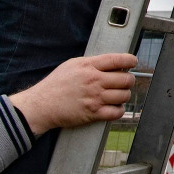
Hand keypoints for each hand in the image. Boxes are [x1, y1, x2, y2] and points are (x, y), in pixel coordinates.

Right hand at [8, 53, 137, 135]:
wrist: (41, 105)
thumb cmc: (56, 84)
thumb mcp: (72, 65)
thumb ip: (93, 62)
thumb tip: (112, 62)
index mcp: (89, 66)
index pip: (118, 60)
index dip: (131, 60)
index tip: (133, 62)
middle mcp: (94, 81)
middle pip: (126, 79)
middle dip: (129, 80)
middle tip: (124, 82)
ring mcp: (95, 98)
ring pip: (124, 96)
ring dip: (124, 95)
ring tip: (118, 94)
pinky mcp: (93, 113)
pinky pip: (117, 112)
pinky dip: (119, 110)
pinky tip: (115, 107)